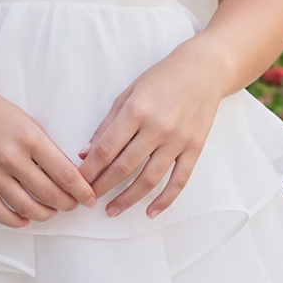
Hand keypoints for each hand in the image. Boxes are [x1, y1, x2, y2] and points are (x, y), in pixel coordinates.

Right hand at [0, 75, 97, 228]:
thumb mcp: (26, 120)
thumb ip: (44, 147)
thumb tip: (65, 174)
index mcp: (30, 138)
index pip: (65, 174)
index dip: (82, 191)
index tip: (90, 198)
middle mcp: (12, 157)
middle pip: (50, 194)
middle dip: (67, 205)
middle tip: (73, 205)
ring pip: (27, 208)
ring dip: (45, 215)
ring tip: (51, 212)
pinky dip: (16, 221)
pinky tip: (25, 220)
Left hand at [76, 38, 224, 218]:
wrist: (204, 70)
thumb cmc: (162, 78)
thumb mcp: (129, 93)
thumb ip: (107, 124)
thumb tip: (85, 153)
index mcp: (136, 111)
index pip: (107, 148)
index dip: (90, 169)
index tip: (78, 182)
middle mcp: (157, 128)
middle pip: (124, 167)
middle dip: (102, 187)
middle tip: (88, 200)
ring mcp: (177, 140)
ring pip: (149, 179)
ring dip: (128, 199)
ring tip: (112, 210)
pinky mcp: (194, 148)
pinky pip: (179, 180)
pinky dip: (164, 200)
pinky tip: (150, 212)